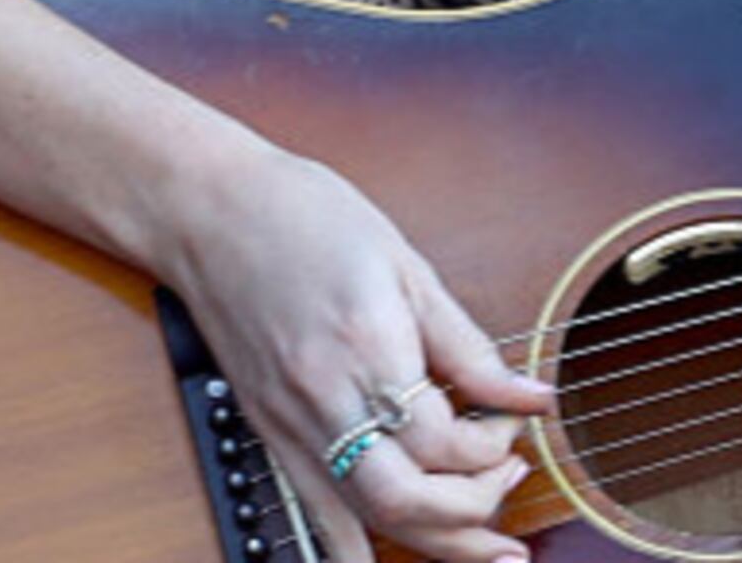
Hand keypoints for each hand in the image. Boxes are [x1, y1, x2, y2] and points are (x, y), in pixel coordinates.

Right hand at [155, 145, 555, 562]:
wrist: (209, 212)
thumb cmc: (307, 219)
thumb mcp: (408, 267)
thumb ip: (470, 347)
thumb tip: (532, 397)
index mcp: (369, 349)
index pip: (441, 441)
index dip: (492, 446)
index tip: (511, 422)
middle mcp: (324, 400)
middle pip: (403, 501)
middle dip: (471, 512)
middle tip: (508, 481)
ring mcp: (288, 426)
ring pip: (362, 521)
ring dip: (432, 541)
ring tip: (485, 546)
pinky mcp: (268, 435)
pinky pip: (315, 514)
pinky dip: (356, 548)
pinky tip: (386, 560)